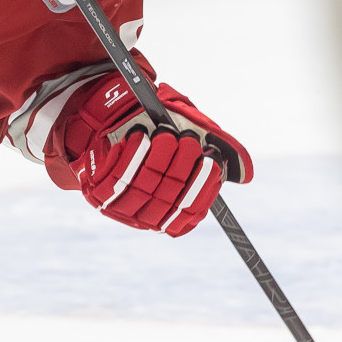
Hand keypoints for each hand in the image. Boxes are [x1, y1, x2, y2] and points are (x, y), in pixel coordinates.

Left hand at [55, 72, 252, 236]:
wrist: (113, 124)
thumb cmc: (160, 133)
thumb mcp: (191, 138)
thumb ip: (219, 151)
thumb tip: (244, 175)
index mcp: (170, 215)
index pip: (190, 211)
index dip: (203, 185)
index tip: (211, 157)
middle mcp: (145, 216)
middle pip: (168, 197)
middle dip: (181, 165)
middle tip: (188, 140)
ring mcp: (119, 206)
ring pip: (143, 185)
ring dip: (157, 157)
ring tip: (165, 135)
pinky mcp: (96, 190)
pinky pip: (114, 176)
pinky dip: (129, 155)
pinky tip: (139, 138)